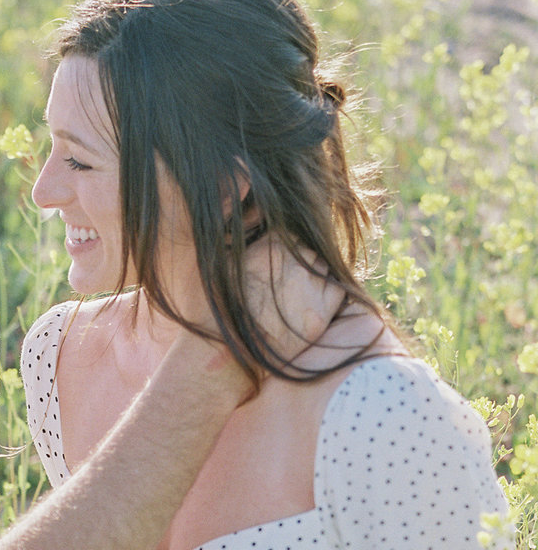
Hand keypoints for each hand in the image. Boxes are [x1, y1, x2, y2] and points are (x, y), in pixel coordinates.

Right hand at [170, 236, 345, 392]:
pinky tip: (307, 304)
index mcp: (270, 245)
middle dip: (298, 261)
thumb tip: (248, 192)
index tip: (274, 262)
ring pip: (323, 267)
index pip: (290, 232)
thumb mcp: (216, 260)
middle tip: (284, 282)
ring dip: (314, 276)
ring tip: (293, 295)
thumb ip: (237, 227)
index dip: (282, 246)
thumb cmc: (211, 312)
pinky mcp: (321, 313)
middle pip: (309, 248)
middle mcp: (294, 261)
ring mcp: (310, 287)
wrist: (220, 358)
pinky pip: (337, 289)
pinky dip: (328, 292)